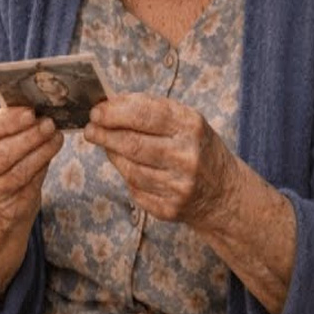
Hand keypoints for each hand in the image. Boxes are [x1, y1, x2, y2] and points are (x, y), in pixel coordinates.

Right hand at [0, 105, 63, 302]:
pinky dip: (42, 167)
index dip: (7, 121)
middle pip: (1, 153)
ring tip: (56, 137)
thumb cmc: (7, 155)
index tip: (30, 112)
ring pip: (17, 171)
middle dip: (28, 137)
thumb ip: (17, 124)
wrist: (0, 198)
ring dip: (40, 152)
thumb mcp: (4, 137)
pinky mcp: (5, 207)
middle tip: (49, 123)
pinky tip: (52, 152)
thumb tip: (42, 109)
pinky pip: (28, 186)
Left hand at [84, 93, 237, 227]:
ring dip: (113, 155)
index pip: (145, 114)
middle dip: (104, 135)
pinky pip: (135, 190)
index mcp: (191, 126)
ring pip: (130, 169)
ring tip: (107, 145)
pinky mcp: (170, 209)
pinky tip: (129, 168)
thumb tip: (108, 104)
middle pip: (132, 144)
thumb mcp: (184, 121)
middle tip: (90, 130)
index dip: (115, 112)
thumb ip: (149, 110)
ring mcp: (179, 186)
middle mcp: (187, 156)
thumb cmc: (196, 148)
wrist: (223, 192)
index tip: (96, 111)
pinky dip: (127, 177)